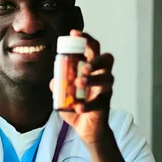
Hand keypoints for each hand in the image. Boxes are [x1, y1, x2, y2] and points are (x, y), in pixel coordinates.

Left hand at [52, 29, 114, 144]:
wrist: (86, 129)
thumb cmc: (76, 106)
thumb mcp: (62, 94)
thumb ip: (58, 85)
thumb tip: (54, 81)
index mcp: (92, 68)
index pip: (93, 48)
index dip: (86, 39)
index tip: (74, 32)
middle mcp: (102, 76)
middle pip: (107, 59)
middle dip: (96, 59)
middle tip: (83, 65)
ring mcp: (105, 90)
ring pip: (107, 79)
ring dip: (92, 79)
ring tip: (78, 83)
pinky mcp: (105, 105)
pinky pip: (99, 102)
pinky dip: (88, 104)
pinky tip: (78, 107)